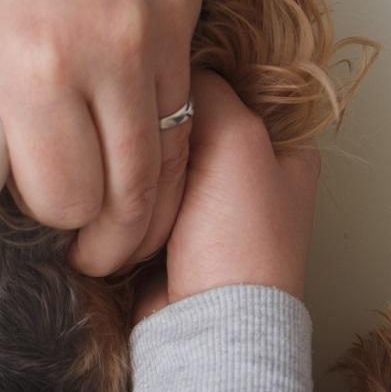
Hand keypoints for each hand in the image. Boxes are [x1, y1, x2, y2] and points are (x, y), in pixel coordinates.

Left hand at [0, 0, 200, 276]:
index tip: (42, 220)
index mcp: (32, 69)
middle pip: (128, 198)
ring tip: (121, 225)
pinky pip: (187, 111)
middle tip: (90, 253)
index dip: (52, 222)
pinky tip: (139, 156)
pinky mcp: (187, 16)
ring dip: (146, 207)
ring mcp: (157, 36)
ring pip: (170, 164)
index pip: (64, 198)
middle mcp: (105, 57)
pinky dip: (166, 147)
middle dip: (107, 240)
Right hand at [134, 70, 319, 320]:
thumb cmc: (238, 237)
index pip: (233, 91)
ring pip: (157, 163)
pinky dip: (123, 199)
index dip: (195, 82)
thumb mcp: (237, 139)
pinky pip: (136, 202)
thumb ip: (209, 89)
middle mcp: (247, 178)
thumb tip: (175, 66)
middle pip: (188, 127)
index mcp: (283, 150)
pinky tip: (107, 192)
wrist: (206, 324)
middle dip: (159, 130)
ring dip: (137, 169)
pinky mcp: (165, 240)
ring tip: (118, 169)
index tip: (157, 74)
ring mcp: (204, 213)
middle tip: (132, 127)